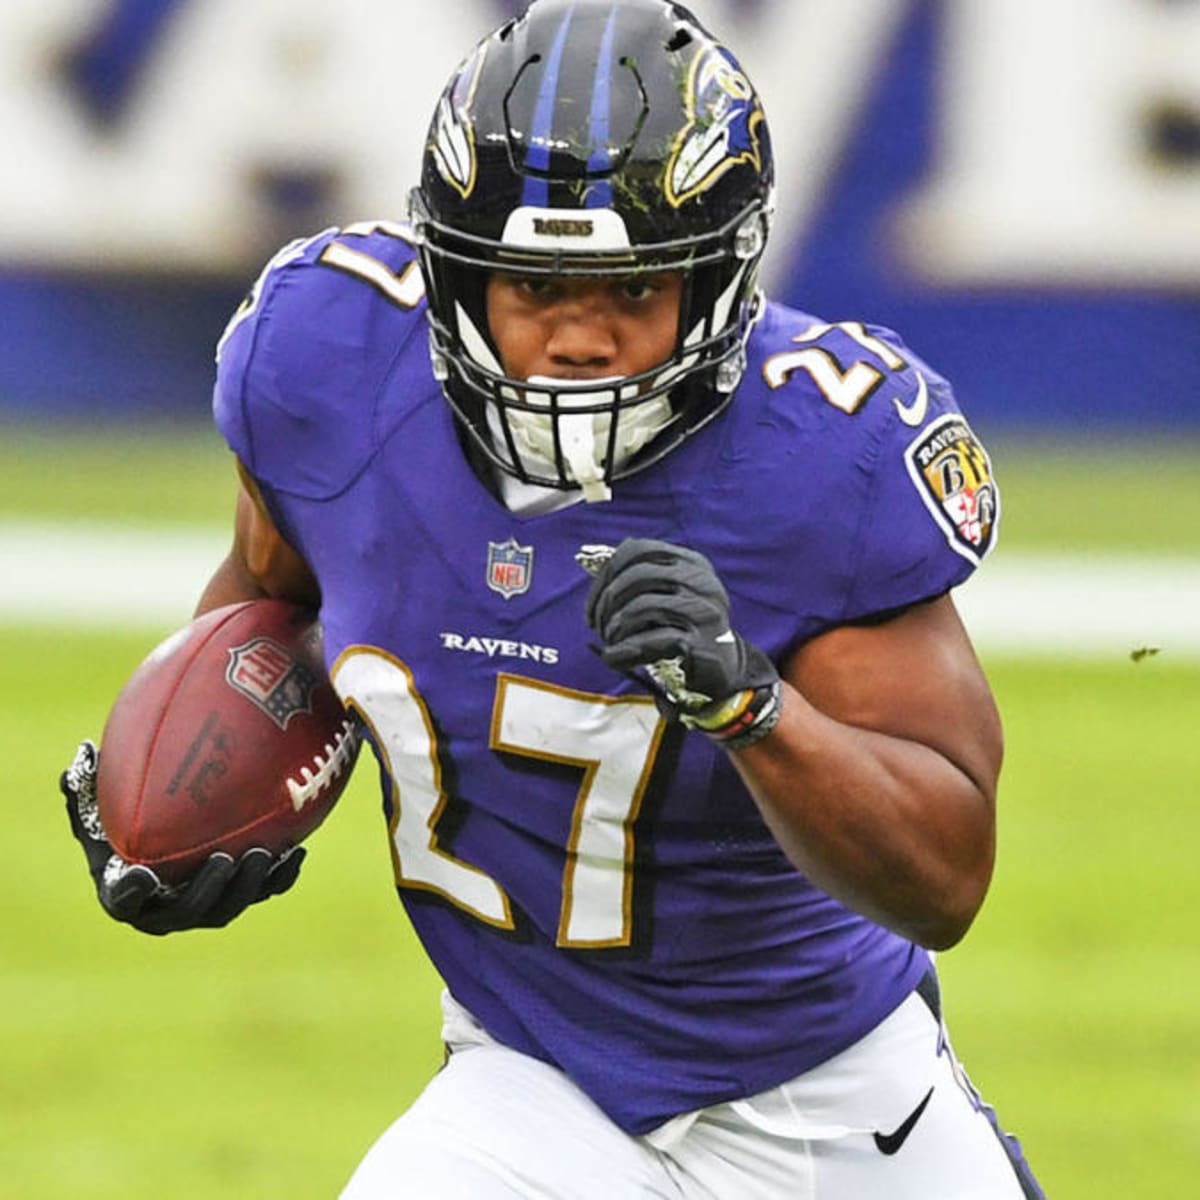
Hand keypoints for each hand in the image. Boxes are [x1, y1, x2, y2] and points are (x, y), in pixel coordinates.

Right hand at [59, 740, 304, 935]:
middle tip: (222, 859)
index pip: (123, 901)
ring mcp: (205, 907)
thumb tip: (85, 750)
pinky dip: (280, 877)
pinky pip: (263, 893)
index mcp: (126, 893)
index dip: (132, 894)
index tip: (143, 874)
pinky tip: (295, 851)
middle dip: (207, 890)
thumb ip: (88, 785)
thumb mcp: (102, 803)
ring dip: (247, 887)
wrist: (167, 836)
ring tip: (261, 855)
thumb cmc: (127, 821)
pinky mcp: (239, 895)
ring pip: (228, 908)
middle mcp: (166, 909)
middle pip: (187, 912)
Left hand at [583, 538, 782, 747]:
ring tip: (611, 642)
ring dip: (615, 627)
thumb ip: (637, 580)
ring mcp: (704, 611)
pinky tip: (614, 657)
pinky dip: (624, 650)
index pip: (637, 550)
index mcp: (691, 562)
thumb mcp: (666, 596)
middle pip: (637, 575)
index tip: (593, 606)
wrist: (724, 668)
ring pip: (643, 605)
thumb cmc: (685, 629)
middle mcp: (701, 581)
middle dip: (607, 603)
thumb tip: (589, 560)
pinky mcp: (702, 643)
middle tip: (599, 627)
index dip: (605, 575)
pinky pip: (653, 640)